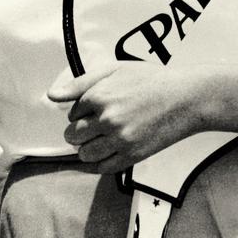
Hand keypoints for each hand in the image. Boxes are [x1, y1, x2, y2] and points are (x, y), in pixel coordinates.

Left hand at [48, 63, 205, 172]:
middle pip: (73, 136)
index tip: (92, 110)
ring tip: (96, 141)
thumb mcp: (113, 70)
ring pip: (85, 154)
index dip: (80, 112)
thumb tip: (51, 96)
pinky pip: (104, 167)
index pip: (72, 113)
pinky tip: (104, 154)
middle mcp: (106, 119)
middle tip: (89, 128)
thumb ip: (79, 84)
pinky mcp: (133, 155)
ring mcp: (120, 139)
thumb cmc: (150, 80)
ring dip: (85, 149)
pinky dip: (98, 164)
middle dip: (76, 133)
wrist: (185, 98)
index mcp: (98, 96)